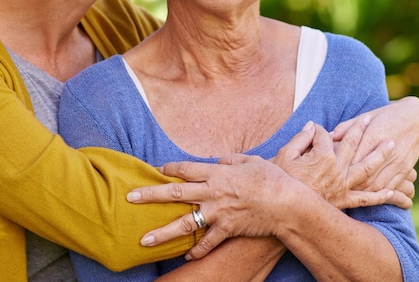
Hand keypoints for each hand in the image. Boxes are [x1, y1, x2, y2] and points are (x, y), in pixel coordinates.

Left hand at [127, 156, 297, 259]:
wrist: (288, 204)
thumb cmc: (272, 178)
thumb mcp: (251, 161)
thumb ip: (232, 160)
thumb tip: (221, 161)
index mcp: (216, 173)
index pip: (185, 169)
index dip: (168, 169)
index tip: (155, 170)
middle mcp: (212, 192)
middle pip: (175, 193)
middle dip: (150, 195)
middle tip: (130, 198)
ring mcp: (218, 213)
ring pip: (184, 223)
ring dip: (162, 233)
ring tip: (144, 240)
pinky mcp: (227, 230)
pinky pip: (207, 242)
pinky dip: (196, 251)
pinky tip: (186, 257)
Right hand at [237, 117, 394, 209]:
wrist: (281, 208)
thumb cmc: (280, 179)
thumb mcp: (285, 153)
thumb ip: (301, 138)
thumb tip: (312, 126)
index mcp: (323, 156)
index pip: (326, 136)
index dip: (319, 130)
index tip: (314, 129)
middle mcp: (337, 170)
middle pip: (352, 146)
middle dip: (360, 130)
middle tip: (369, 119)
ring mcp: (343, 187)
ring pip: (367, 168)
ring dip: (380, 155)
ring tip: (392, 144)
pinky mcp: (344, 202)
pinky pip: (366, 199)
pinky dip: (380, 196)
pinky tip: (392, 190)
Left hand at [331, 96, 418, 203]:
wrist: (414, 118)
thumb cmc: (384, 115)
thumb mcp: (364, 116)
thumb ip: (346, 127)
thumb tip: (328, 136)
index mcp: (374, 136)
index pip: (354, 158)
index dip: (340, 168)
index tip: (327, 173)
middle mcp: (387, 151)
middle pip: (364, 174)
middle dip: (349, 184)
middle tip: (334, 188)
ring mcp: (398, 162)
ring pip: (377, 184)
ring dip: (363, 191)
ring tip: (348, 194)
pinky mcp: (406, 169)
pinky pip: (391, 186)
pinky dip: (379, 193)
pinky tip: (368, 195)